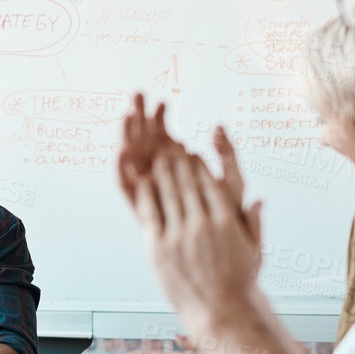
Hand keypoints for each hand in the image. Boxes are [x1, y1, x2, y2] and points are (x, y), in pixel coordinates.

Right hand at [118, 94, 250, 213]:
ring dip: (128, 137)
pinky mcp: (142, 211)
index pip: (165, 137)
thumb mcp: (234, 182)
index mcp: (180, 169)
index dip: (160, 118)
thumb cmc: (231, 222)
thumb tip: (218, 126)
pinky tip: (120, 150)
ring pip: (134, 161)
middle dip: (140, 119)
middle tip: (136, 96)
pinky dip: (122, 171)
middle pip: (145, 144)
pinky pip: (128, 189)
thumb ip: (227, 155)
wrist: (224, 257)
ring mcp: (151, 194)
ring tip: (126, 115)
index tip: (161, 102)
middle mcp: (162, 179)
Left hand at [132, 148, 262, 339]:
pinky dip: (147, 194)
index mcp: (227, 222)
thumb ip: (255, 223)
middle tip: (170, 147)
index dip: (199, 165)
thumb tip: (259, 200)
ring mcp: (180, 236)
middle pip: (188, 183)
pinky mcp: (159, 248)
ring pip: (168, 193)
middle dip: (178, 161)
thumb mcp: (255, 252)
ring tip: (156, 158)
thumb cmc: (238, 285)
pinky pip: (151, 213)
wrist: (220, 313)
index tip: (192, 153)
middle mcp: (203, 225)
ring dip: (162, 172)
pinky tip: (143, 181)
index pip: (210, 183)